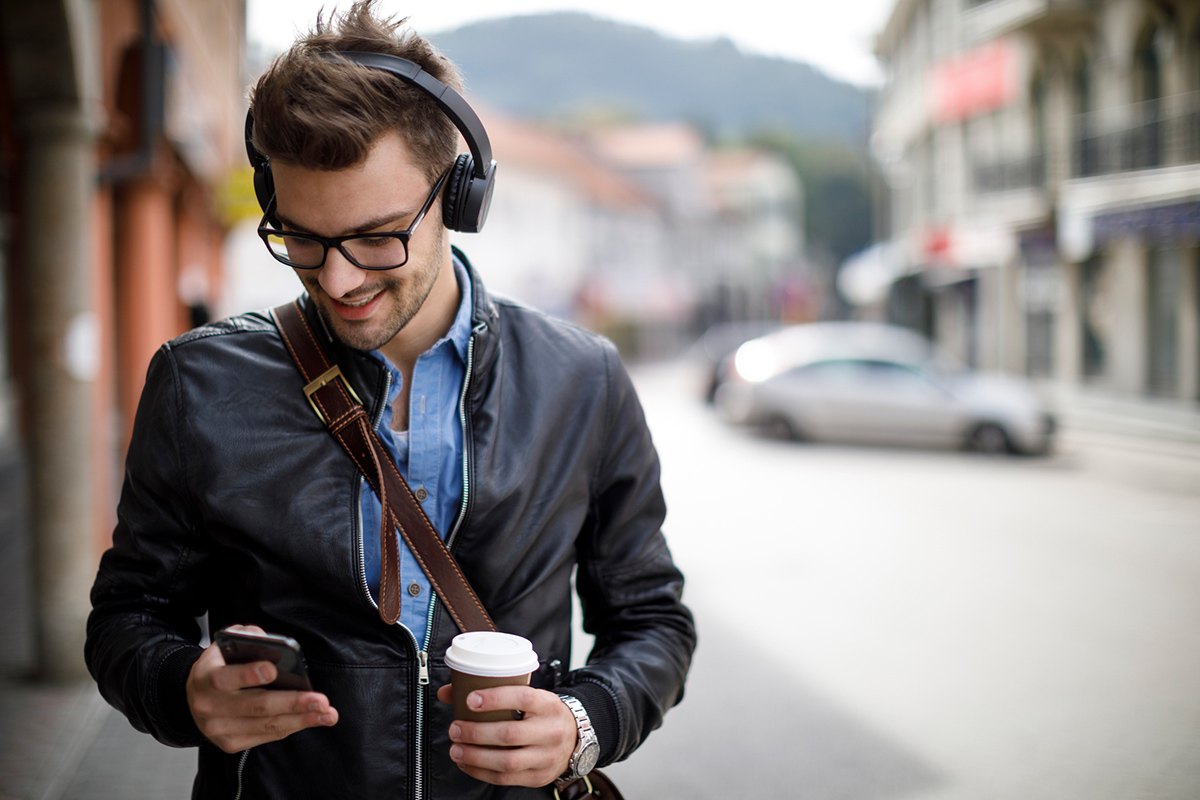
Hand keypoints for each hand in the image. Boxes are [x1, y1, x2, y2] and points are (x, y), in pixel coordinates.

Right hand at [186, 625, 337, 752]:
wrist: (196, 697)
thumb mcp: (225, 645)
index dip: (250, 674)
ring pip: (267, 725)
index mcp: (206, 678)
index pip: (226, 677)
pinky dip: (292, 726)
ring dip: (301, 719)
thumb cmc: (220, 667)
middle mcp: (210, 707)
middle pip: (256, 706)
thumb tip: (269, 641)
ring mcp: (220, 729)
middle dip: (292, 703)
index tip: (273, 670)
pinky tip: (311, 719)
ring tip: (327, 714)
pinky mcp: (231, 743)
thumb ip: (246, 637)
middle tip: (320, 701)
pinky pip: (267, 735)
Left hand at [436, 684, 577, 786]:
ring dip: (475, 756)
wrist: (574, 738)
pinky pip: (505, 779)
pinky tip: (467, 763)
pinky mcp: (538, 777)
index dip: (495, 698)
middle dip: (476, 733)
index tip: (470, 700)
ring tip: (455, 749)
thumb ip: (492, 691)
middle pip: (510, 734)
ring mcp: (546, 757)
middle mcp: (551, 731)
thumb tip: (448, 691)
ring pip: (507, 761)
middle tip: (455, 729)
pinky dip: (481, 772)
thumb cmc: (543, 714)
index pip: (523, 698)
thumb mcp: (529, 696)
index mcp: (548, 705)